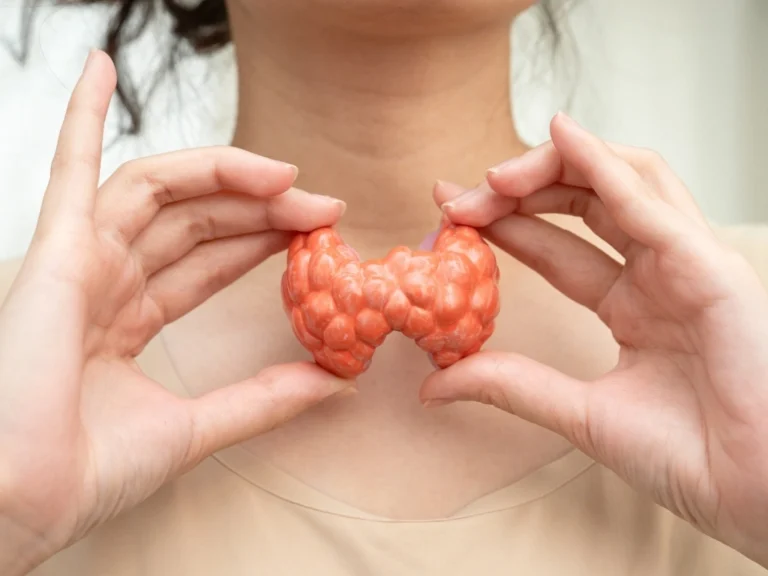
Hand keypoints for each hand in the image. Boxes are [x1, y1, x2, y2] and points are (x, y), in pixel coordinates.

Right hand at [0, 51, 351, 573]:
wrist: (22, 503)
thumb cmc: (85, 472)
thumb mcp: (196, 427)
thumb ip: (264, 400)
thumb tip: (337, 383)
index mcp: (128, 320)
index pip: (208, 261)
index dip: (261, 240)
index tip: (318, 230)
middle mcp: (105, 283)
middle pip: (196, 221)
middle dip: (260, 207)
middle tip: (321, 205)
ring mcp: (80, 262)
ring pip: (159, 192)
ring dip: (222, 173)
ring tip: (282, 173)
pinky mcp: (56, 251)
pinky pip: (71, 169)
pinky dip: (81, 115)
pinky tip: (101, 65)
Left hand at [423, 112, 767, 565]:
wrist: (759, 497)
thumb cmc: (691, 459)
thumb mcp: (579, 413)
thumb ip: (512, 386)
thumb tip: (434, 384)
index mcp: (634, 306)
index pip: (558, 247)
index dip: (504, 224)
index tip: (449, 212)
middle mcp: (659, 274)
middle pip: (584, 202)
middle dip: (519, 191)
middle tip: (459, 199)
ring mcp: (687, 264)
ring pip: (622, 181)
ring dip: (555, 166)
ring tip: (495, 176)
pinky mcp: (712, 266)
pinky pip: (652, 202)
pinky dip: (605, 165)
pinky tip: (561, 137)